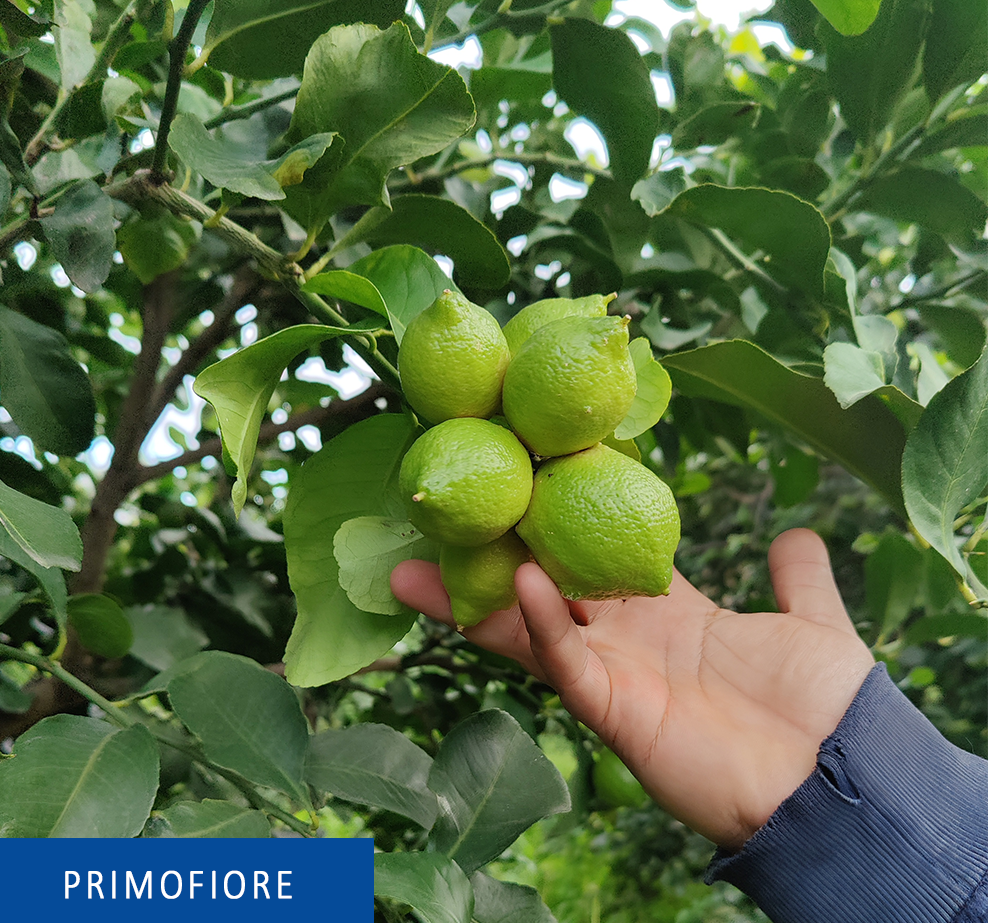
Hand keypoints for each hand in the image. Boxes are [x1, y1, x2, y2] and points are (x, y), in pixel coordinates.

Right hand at [391, 527, 874, 850]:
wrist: (839, 777)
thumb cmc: (826, 705)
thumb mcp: (811, 623)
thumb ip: (798, 579)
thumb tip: (797, 535)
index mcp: (667, 612)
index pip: (599, 557)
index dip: (563, 522)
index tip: (525, 482)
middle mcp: (628, 639)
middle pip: (543, 590)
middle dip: (492, 560)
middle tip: (443, 524)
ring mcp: (615, 674)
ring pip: (530, 628)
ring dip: (480, 597)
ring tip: (421, 566)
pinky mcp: (613, 710)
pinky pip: (566, 662)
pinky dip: (541, 622)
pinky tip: (520, 581)